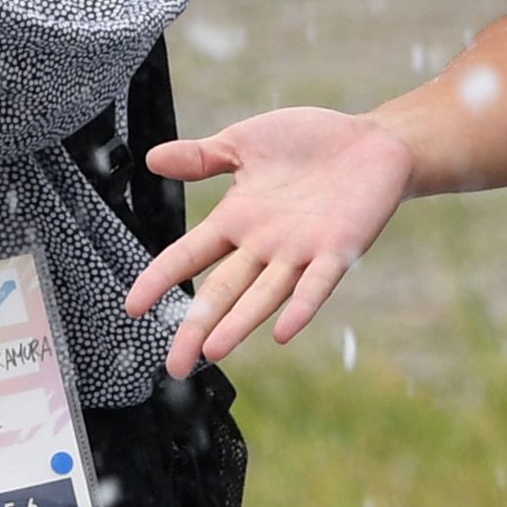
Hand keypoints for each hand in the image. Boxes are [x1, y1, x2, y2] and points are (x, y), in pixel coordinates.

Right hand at [123, 107, 417, 375]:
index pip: (190, 255)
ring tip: (212, 352)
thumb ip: (201, 157)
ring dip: (239, 323)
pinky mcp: (339, 249)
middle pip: (223, 290)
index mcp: (237, 219)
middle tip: (174, 365)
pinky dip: (301, 307)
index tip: (133, 307)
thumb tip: (151, 158)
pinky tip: (283, 331)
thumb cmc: (308, 142)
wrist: (374, 142)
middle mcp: (264, 244)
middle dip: (196, 325)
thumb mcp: (244, 142)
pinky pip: (317, 283)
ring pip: (263, 294)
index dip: (161, 279)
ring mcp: (300, 251)